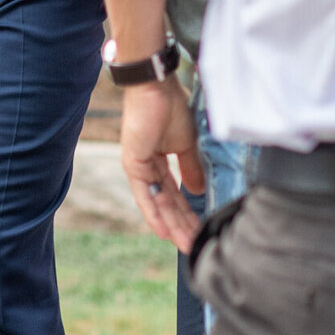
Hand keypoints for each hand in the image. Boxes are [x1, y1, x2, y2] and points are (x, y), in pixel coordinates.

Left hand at [119, 73, 205, 252]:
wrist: (155, 87)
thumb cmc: (171, 107)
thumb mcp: (187, 144)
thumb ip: (191, 168)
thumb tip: (198, 191)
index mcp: (161, 159)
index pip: (176, 192)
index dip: (188, 212)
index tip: (202, 230)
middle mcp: (149, 166)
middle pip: (168, 202)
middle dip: (183, 224)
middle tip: (196, 247)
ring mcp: (139, 166)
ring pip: (158, 202)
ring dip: (171, 224)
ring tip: (185, 245)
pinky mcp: (133, 163)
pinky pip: (144, 193)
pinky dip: (153, 212)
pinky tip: (162, 231)